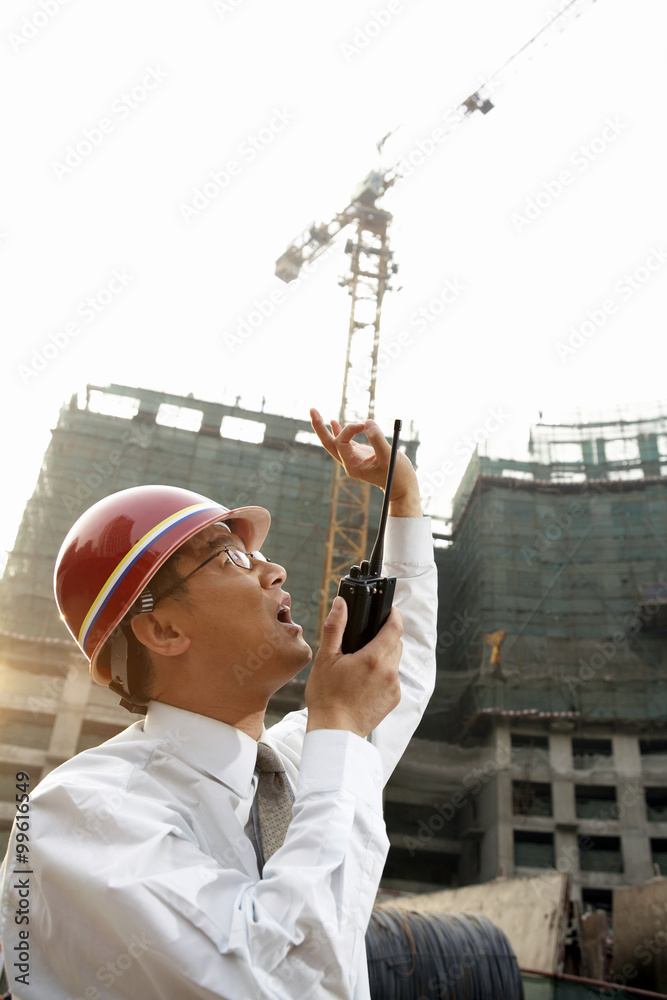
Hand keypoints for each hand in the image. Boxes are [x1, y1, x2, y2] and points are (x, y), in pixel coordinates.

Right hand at [305, 597, 402, 737]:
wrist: (335, 731)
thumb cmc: (327, 696)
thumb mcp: (325, 658)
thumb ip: (336, 627)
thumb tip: (341, 604)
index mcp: (375, 658)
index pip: (395, 627)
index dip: (394, 615)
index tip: (388, 610)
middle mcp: (390, 672)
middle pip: (396, 643)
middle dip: (385, 635)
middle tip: (366, 637)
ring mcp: (394, 687)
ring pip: (395, 660)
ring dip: (384, 655)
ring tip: (362, 661)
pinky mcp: (394, 699)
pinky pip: (393, 678)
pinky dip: (383, 673)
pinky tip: (364, 680)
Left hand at [310, 408, 421, 516]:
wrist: (402, 489)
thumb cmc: (397, 475)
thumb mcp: (389, 456)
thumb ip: (377, 440)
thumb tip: (367, 423)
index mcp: (353, 466)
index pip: (342, 443)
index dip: (350, 430)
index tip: (364, 425)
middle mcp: (349, 463)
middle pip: (329, 443)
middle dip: (319, 427)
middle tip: (312, 409)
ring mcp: (353, 459)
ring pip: (335, 442)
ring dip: (325, 428)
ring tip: (315, 412)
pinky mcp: (359, 454)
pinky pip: (345, 442)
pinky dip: (340, 431)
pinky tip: (333, 422)